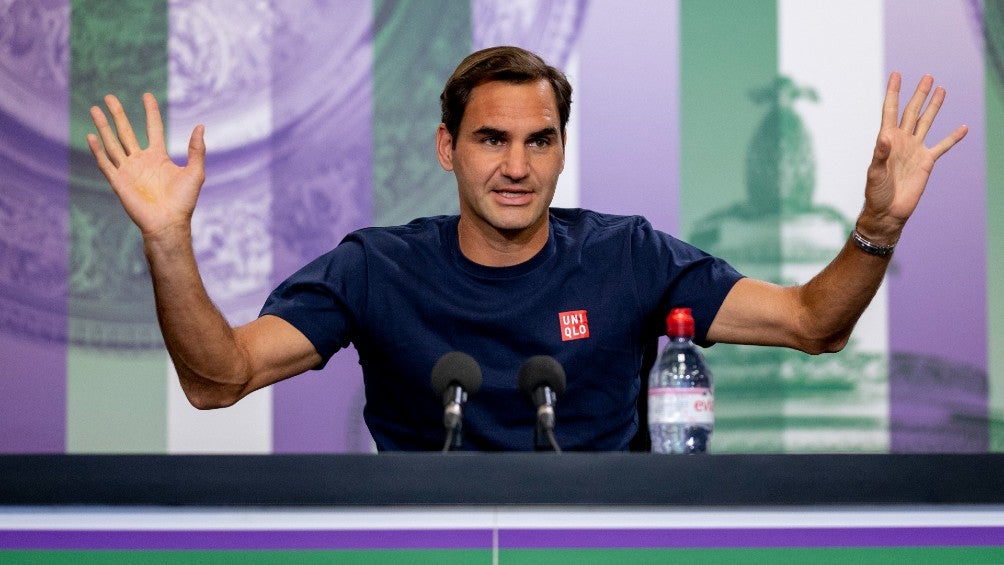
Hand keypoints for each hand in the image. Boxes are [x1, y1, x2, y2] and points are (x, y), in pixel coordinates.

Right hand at [87, 93, 205, 239]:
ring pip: (113, 143)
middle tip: (110, 96)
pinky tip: (91, 136)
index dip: (150, 112)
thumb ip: (196, 149)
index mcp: (158, 157)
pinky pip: (106, 163)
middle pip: (126, 132)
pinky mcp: (119, 182)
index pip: (153, 128)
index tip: (147, 95)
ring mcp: (128, 170)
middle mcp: (141, 161)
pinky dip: (98, 150)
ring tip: (95, 109)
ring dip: (103, 126)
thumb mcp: (195, 172)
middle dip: (118, 114)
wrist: (169, 223)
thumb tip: (201, 126)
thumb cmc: (184, 202)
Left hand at [859, 72, 967, 243]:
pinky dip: (953, 137)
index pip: (890, 111)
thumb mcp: (875, 172)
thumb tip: (885, 136)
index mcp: (887, 139)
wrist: (888, 211)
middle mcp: (902, 141)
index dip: (893, 93)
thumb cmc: (876, 193)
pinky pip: (943, 146)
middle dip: (919, 94)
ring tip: (941, 90)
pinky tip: (963, 128)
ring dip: (934, 107)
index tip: (896, 74)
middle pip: (912, 112)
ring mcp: (915, 149)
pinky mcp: (927, 162)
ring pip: (927, 122)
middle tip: (927, 77)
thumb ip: (880, 154)